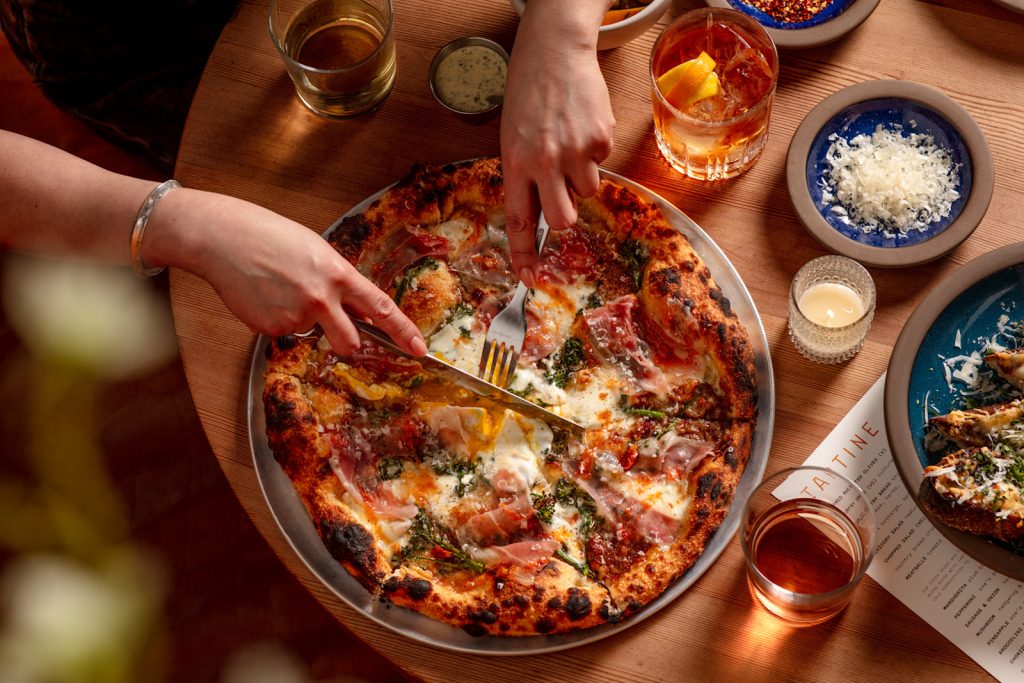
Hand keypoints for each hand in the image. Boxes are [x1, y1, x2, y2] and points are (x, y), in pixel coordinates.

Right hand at [148, 189, 426, 355]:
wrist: (223, 238)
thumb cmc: (270, 236)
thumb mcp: (316, 251)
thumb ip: (339, 283)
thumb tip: (356, 313)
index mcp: (337, 273)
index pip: (381, 308)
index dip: (404, 332)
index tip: (421, 349)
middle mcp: (321, 298)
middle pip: (349, 342)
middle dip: (346, 342)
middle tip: (331, 328)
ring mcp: (295, 316)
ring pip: (310, 332)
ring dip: (302, 319)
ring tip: (280, 289)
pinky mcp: (270, 328)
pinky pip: (283, 331)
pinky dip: (276, 318)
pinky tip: (262, 294)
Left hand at [501, 0, 614, 285]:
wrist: (555, 51)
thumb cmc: (528, 94)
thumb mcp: (512, 136)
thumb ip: (523, 174)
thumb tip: (539, 212)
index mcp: (515, 163)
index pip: (519, 220)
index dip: (523, 254)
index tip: (527, 278)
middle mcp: (544, 162)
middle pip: (562, 220)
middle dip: (566, 216)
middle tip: (563, 194)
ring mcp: (574, 152)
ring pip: (586, 192)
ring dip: (580, 177)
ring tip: (569, 143)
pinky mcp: (599, 140)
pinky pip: (600, 164)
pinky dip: (594, 151)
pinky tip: (581, 126)